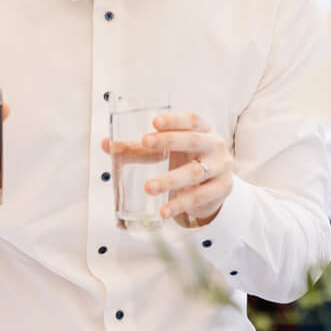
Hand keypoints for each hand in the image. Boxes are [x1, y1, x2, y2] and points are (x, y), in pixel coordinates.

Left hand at [143, 111, 234, 226]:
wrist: (215, 188)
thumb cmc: (188, 160)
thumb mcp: (169, 151)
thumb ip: (140, 148)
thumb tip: (107, 144)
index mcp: (203, 130)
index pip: (192, 120)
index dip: (174, 120)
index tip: (154, 121)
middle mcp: (215, 145)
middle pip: (193, 140)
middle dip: (169, 141)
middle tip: (145, 142)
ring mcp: (221, 167)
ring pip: (195, 172)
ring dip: (170, 179)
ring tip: (148, 187)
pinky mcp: (222, 188)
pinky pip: (200, 196)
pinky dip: (180, 204)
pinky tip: (164, 210)